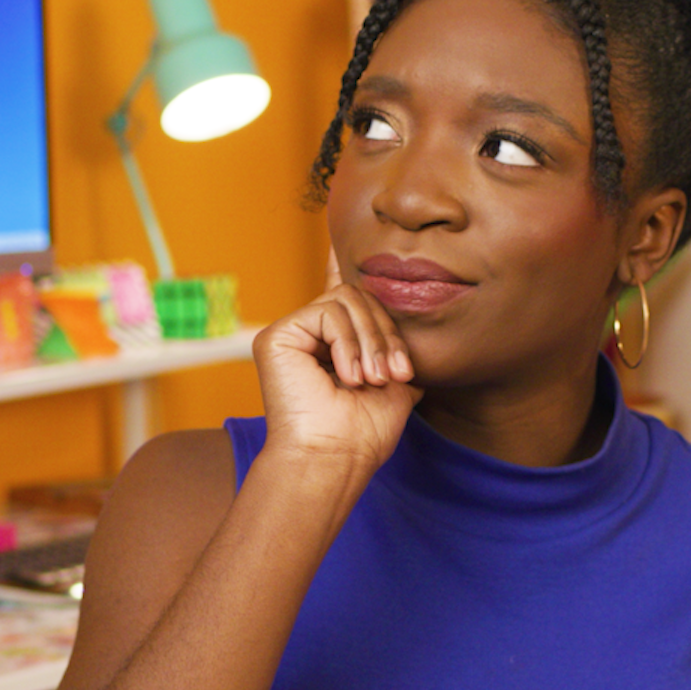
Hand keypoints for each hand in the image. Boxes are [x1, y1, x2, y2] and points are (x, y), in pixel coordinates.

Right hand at [253, 255, 420, 472]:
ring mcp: (291, 333)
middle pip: (360, 297)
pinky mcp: (277, 334)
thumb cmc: (364, 434)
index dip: (338, 262)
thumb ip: (396, 352)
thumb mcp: (395, 385)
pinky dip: (347, 342)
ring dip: (371, 341)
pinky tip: (347, 375)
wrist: (334, 458)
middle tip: (395, 374)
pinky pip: (328, 310)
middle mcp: (310, 334)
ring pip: (348, 300)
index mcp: (334, 344)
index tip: (335, 231)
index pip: (339, 294)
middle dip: (386, 334)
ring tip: (372, 380)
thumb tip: (413, 334)